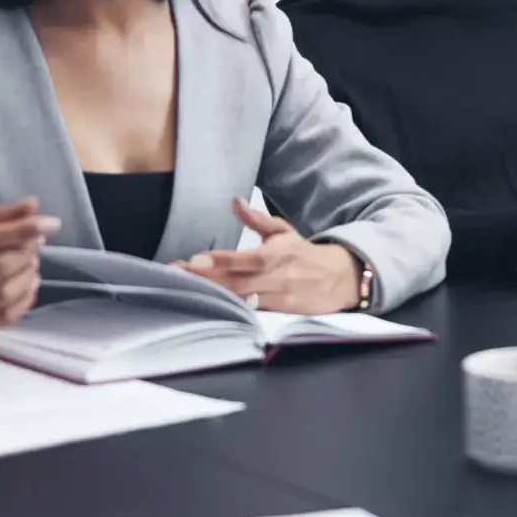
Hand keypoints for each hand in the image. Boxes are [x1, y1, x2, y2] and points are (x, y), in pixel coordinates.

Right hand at [0, 200, 60, 336]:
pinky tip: (29, 285)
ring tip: (33, 264)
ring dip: (28, 276)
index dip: (22, 230)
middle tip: (37, 245)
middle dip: (27, 254)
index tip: (51, 223)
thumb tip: (34, 206)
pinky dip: (25, 301)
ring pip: (3, 295)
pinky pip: (3, 319)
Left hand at [175, 199, 362, 314]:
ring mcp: (276, 299)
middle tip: (176, 274)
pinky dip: (228, 310)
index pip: (245, 259)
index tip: (195, 260)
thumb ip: (257, 220)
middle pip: (236, 283)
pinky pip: (249, 313)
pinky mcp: (277, 314)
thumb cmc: (304, 254)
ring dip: (212, 295)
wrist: (340, 279)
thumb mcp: (283, 232)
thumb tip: (235, 202)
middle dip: (205, 280)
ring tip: (183, 288)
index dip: (221, 261)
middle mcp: (276, 279)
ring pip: (240, 300)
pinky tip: (205, 305)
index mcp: (277, 255)